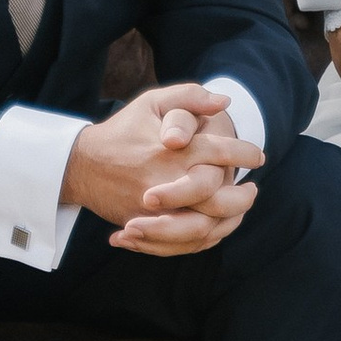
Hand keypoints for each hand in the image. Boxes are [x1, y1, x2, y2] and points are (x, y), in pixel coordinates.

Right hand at [64, 85, 259, 255]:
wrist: (82, 164)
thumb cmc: (124, 129)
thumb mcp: (153, 102)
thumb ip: (189, 97)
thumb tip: (223, 102)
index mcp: (172, 150)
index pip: (220, 153)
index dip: (244, 153)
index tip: (258, 154)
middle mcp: (166, 182)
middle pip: (217, 199)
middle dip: (242, 197)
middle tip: (252, 189)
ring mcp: (154, 211)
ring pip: (202, 228)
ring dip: (228, 221)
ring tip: (240, 209)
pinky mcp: (145, 228)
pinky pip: (181, 243)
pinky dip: (204, 238)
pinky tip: (216, 225)